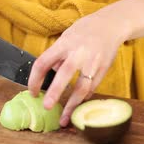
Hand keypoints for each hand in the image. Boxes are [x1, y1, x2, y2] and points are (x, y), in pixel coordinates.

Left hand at [28, 11, 127, 126]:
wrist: (111, 24)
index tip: (33, 92)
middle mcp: (78, 53)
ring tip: (64, 119)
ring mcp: (93, 62)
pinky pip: (92, 88)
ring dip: (72, 105)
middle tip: (46, 107)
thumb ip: (57, 56)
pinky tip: (77, 106)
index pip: (43, 62)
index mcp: (64, 44)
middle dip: (54, 92)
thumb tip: (51, 74)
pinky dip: (83, 98)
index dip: (35, 79)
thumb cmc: (84, 31)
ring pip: (82, 87)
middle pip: (64, 74)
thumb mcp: (66, 38)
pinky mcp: (103, 69)